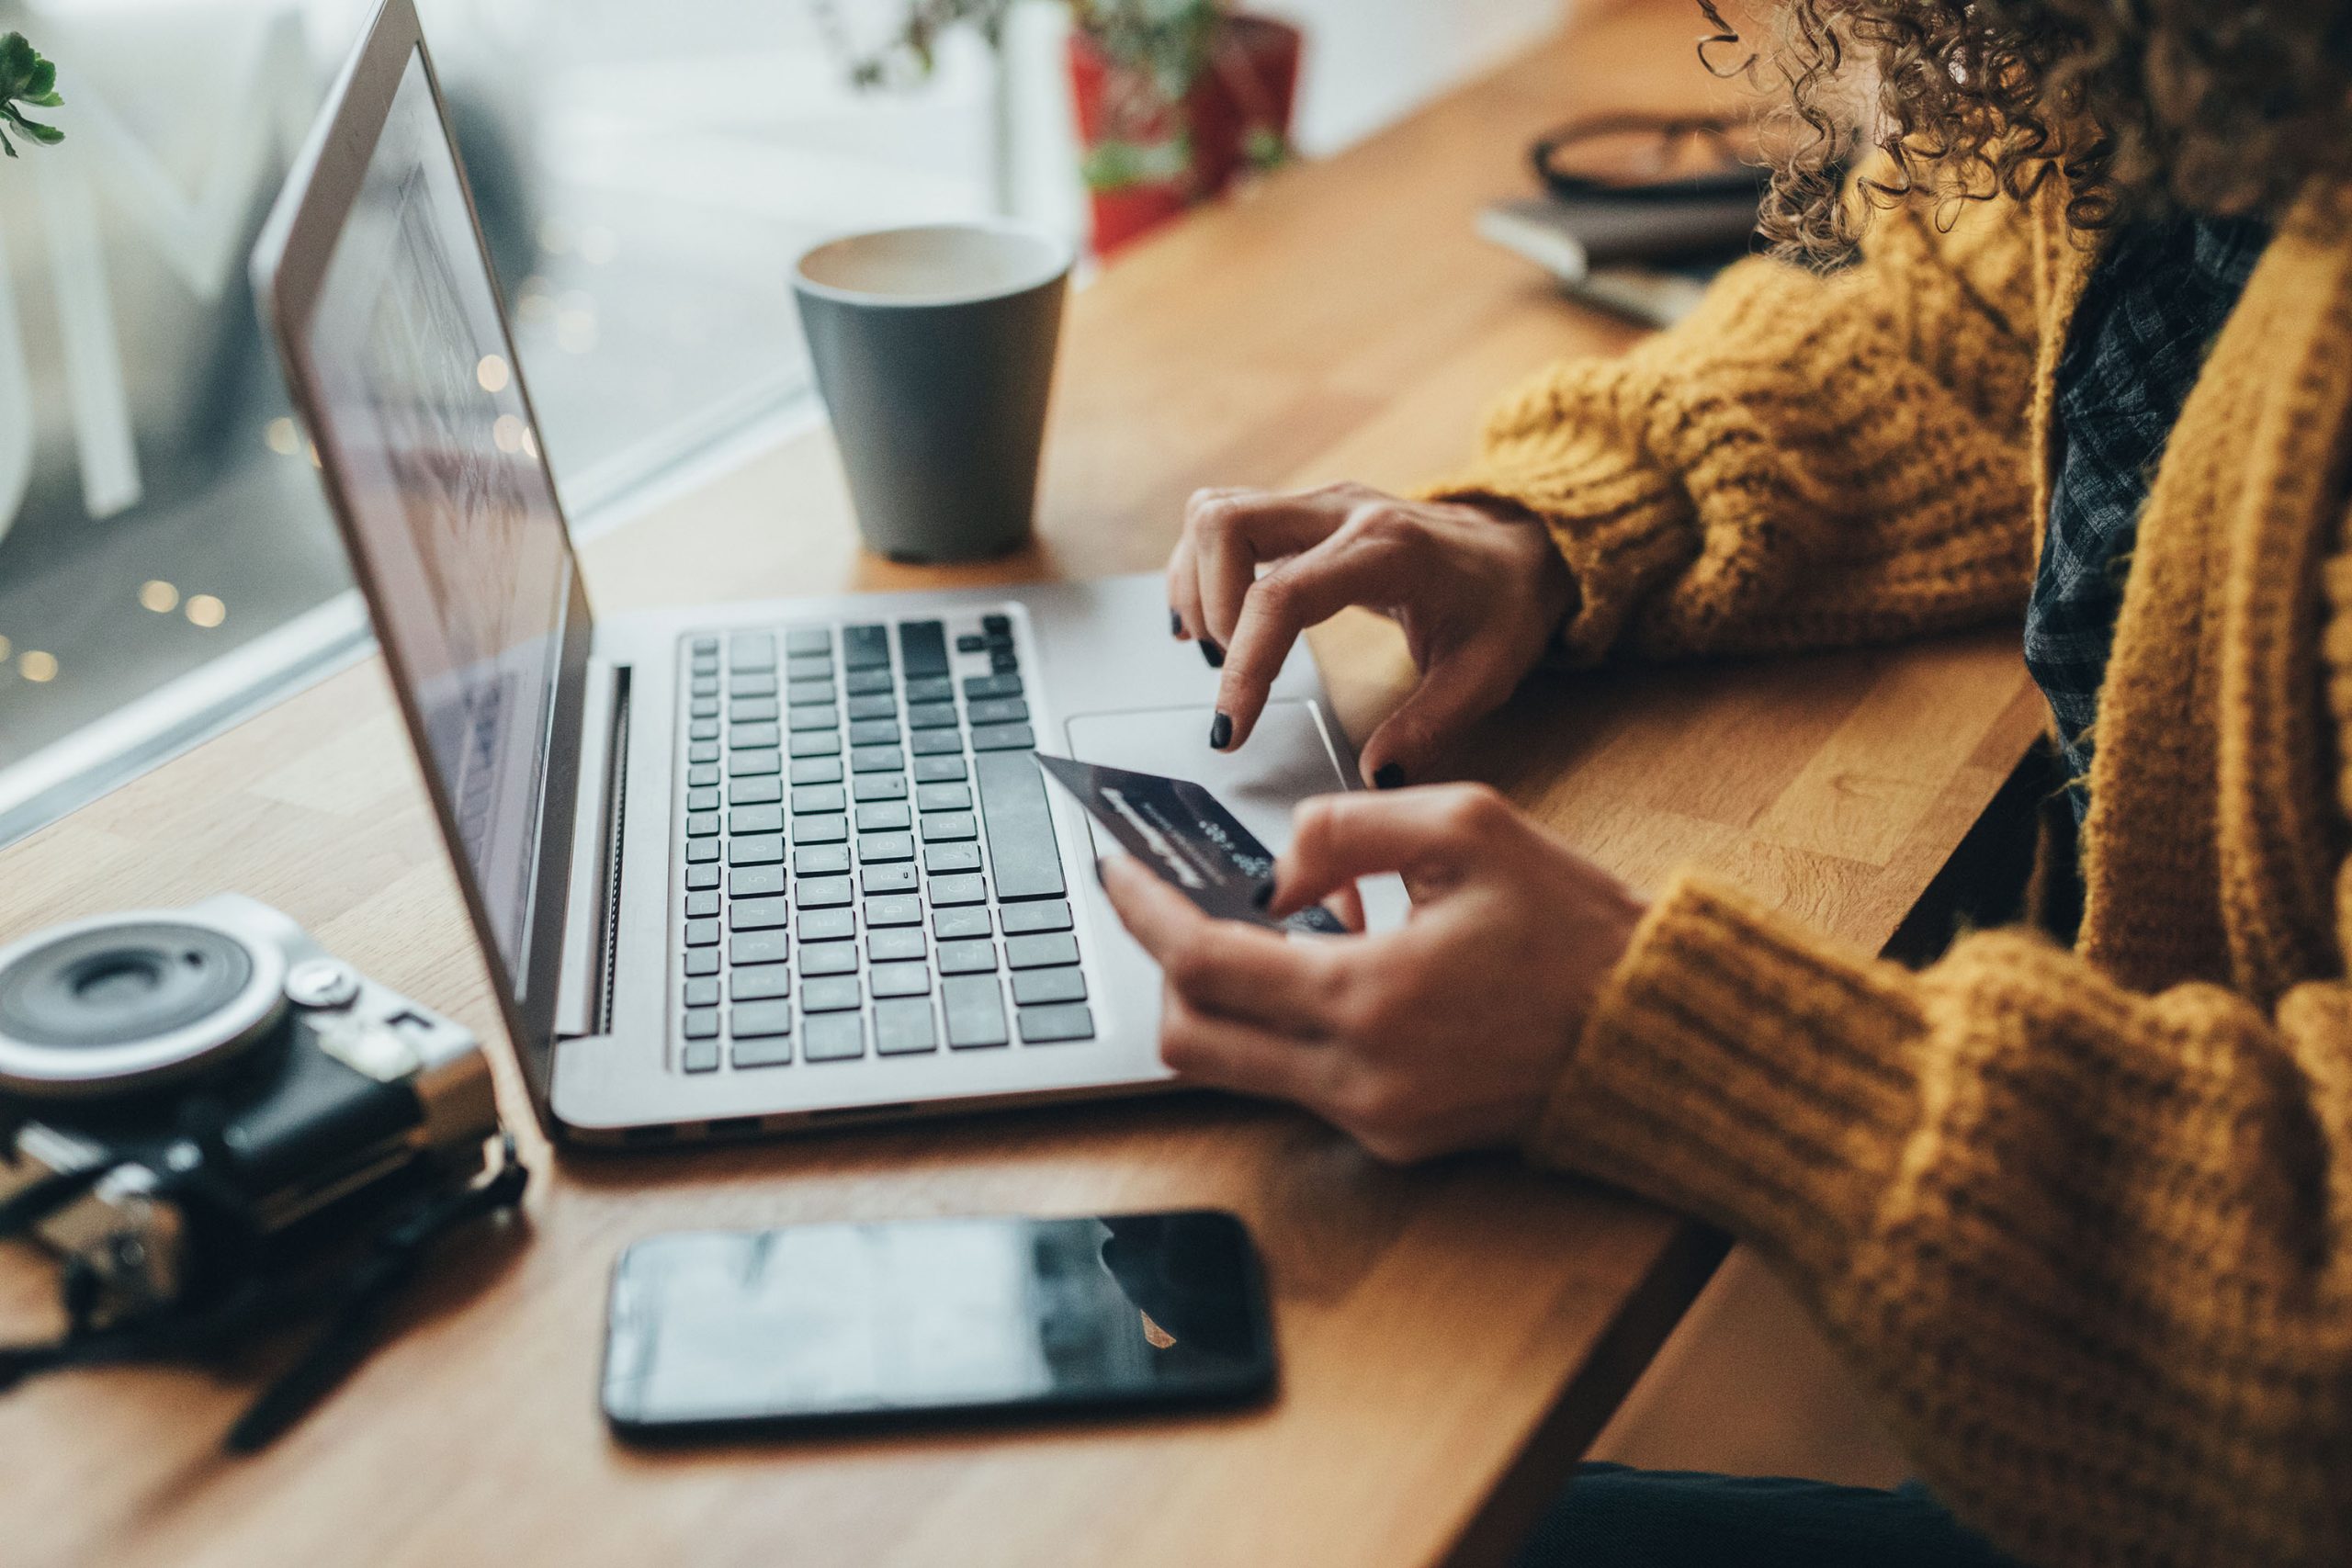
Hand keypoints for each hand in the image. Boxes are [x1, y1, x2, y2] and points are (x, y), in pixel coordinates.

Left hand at [1098, 784, 1645, 1162]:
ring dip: (1229, 996)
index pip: (1203, 964)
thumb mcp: (1468, 827)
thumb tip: (1273, 872)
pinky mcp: (1396, 1141)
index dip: (1143, 912)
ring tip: (1282, 925)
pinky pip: (1298, 1083)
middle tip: (1174, 903)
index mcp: (1369, 998)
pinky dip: (1289, 1024)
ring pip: (1235, 1068)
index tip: (1114, 870)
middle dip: (1165, 966)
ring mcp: (1374, 1121)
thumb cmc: (1577, 927)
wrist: (1658, 1034)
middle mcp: (1358, 1078)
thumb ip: (1345, 827)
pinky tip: (1339, 966)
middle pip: (1190, 1039)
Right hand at [1167, 483, 1573, 786]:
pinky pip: (1223, 519)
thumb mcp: (1486, 675)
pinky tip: (1211, 622)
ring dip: (1196, 583)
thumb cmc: (1502, 606)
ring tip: (1218, 649)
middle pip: (1226, 524)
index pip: (1282, 596)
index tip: (1231, 728)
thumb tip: (1375, 776)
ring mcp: (1318, 504)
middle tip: (1229, 671)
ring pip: (1214, 512)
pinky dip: (1200, 568)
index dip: (1245, 665)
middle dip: (1208, 607)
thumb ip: (1430, 727)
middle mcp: (1343, 511)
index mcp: (1387, 550)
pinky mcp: (1302, 511)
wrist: (1520, 548)